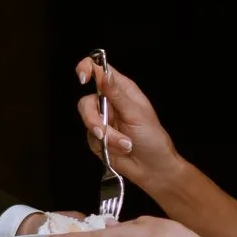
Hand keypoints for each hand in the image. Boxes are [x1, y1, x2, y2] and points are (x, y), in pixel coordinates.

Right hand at [72, 53, 183, 193]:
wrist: (153, 167)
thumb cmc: (152, 138)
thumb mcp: (136, 113)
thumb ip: (116, 94)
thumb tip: (104, 74)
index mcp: (121, 90)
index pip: (99, 70)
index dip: (87, 68)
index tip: (83, 78)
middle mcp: (109, 103)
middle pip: (86, 101)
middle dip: (93, 119)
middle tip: (104, 132)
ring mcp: (102, 121)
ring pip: (87, 121)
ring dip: (106, 136)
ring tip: (124, 144)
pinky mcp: (97, 138)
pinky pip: (91, 138)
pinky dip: (106, 146)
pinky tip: (121, 149)